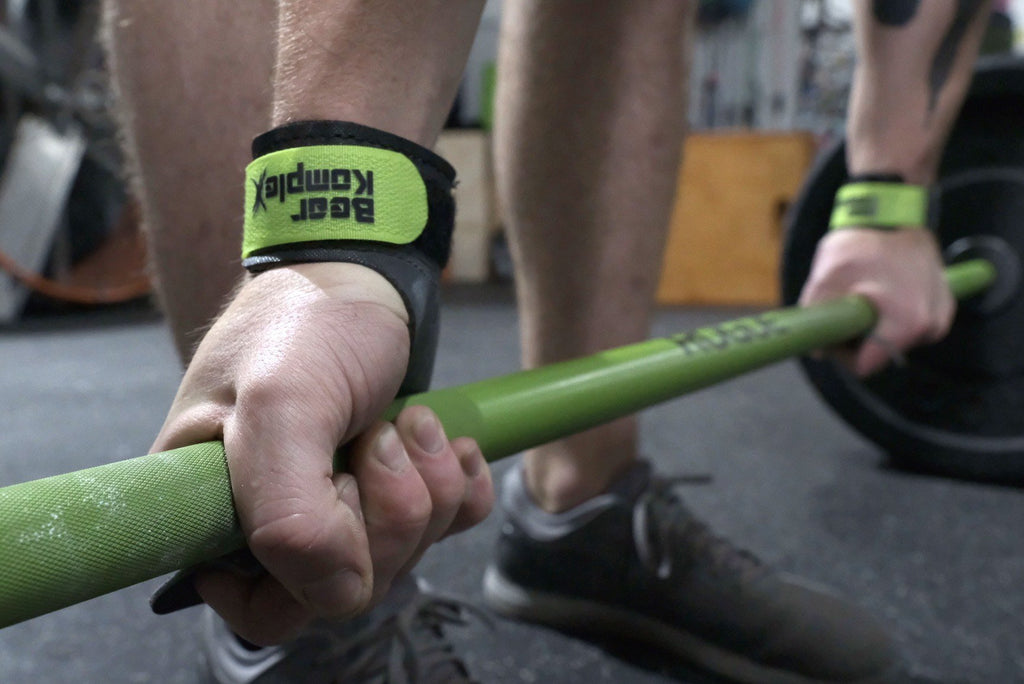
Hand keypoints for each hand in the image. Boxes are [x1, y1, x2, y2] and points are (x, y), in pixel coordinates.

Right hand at [150, 262, 492, 644]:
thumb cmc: (306, 323)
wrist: (362, 273)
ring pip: (405, 554)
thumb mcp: (282, 403)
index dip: (311, 570)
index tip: (330, 493)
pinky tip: (451, 441)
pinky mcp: (393, 486)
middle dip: (387, 513)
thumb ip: (286, 512)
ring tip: (411, 419)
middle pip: (349, 585)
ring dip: (428, 486)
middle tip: (381, 435)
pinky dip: (460, 485)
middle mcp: (274, 519)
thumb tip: (331, 586)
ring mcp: (339, 505)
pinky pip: (448, 525)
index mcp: (215, 512)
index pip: (265, 607)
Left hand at [798, 227, 954, 375]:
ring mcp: (941, 315)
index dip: (841, 352)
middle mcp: (930, 326)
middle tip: (846, 306)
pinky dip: (894, 314)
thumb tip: (816, 351)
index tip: (832, 329)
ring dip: (876, 325)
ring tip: (865, 293)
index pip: (864, 365)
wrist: (892, 212)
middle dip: (858, 337)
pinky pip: (910, 324)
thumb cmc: (858, 245)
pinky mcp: (944, 303)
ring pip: (895, 340)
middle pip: (880, 353)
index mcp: (906, 326)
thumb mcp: (825, 281)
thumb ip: (817, 320)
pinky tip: (883, 290)